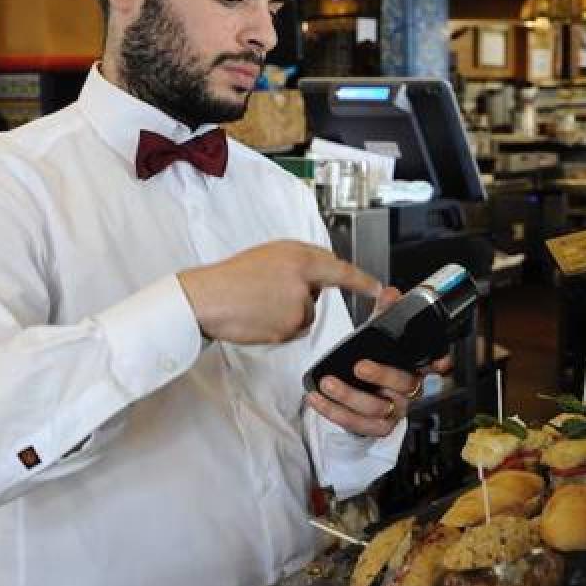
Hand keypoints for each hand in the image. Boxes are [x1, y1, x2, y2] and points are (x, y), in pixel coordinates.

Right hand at [177, 241, 380, 343]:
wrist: (207, 298)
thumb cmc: (233, 277)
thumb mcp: (269, 255)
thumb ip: (298, 263)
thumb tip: (319, 276)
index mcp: (299, 256)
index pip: (339, 269)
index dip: (361, 280)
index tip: (377, 288)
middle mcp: (303, 279)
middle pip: (316, 295)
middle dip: (298, 295)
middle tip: (266, 290)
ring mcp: (298, 305)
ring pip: (304, 315)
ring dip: (287, 313)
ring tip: (258, 303)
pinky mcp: (289, 327)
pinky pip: (292, 329)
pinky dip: (278, 327)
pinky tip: (258, 318)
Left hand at [306, 287, 452, 436]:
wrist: (362, 396)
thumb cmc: (374, 363)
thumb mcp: (377, 337)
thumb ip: (383, 315)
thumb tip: (390, 294)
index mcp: (414, 368)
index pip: (434, 365)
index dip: (439, 363)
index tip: (438, 361)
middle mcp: (408, 391)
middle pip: (404, 385)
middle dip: (381, 375)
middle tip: (359, 366)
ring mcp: (394, 411)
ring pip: (377, 408)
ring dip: (349, 396)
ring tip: (328, 383)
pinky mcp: (376, 427)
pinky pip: (358, 425)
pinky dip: (335, 413)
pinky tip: (318, 399)